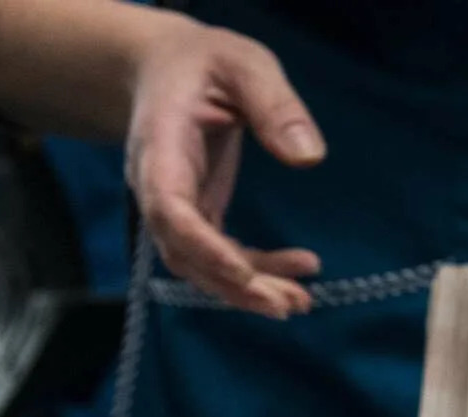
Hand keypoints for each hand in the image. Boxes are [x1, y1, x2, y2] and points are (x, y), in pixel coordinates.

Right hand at [124, 13, 325, 317]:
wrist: (166, 69)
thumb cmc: (203, 62)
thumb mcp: (243, 64)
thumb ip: (274, 104)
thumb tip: (309, 157)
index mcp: (161, 149)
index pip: (170, 210)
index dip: (203, 247)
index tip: (243, 272)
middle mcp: (158, 188)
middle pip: (185, 254)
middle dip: (235, 285)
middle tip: (289, 303)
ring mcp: (175, 207)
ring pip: (200, 266)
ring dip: (248, 290)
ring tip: (300, 300)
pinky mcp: (197, 214)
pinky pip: (219, 256)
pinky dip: (255, 271)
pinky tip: (296, 273)